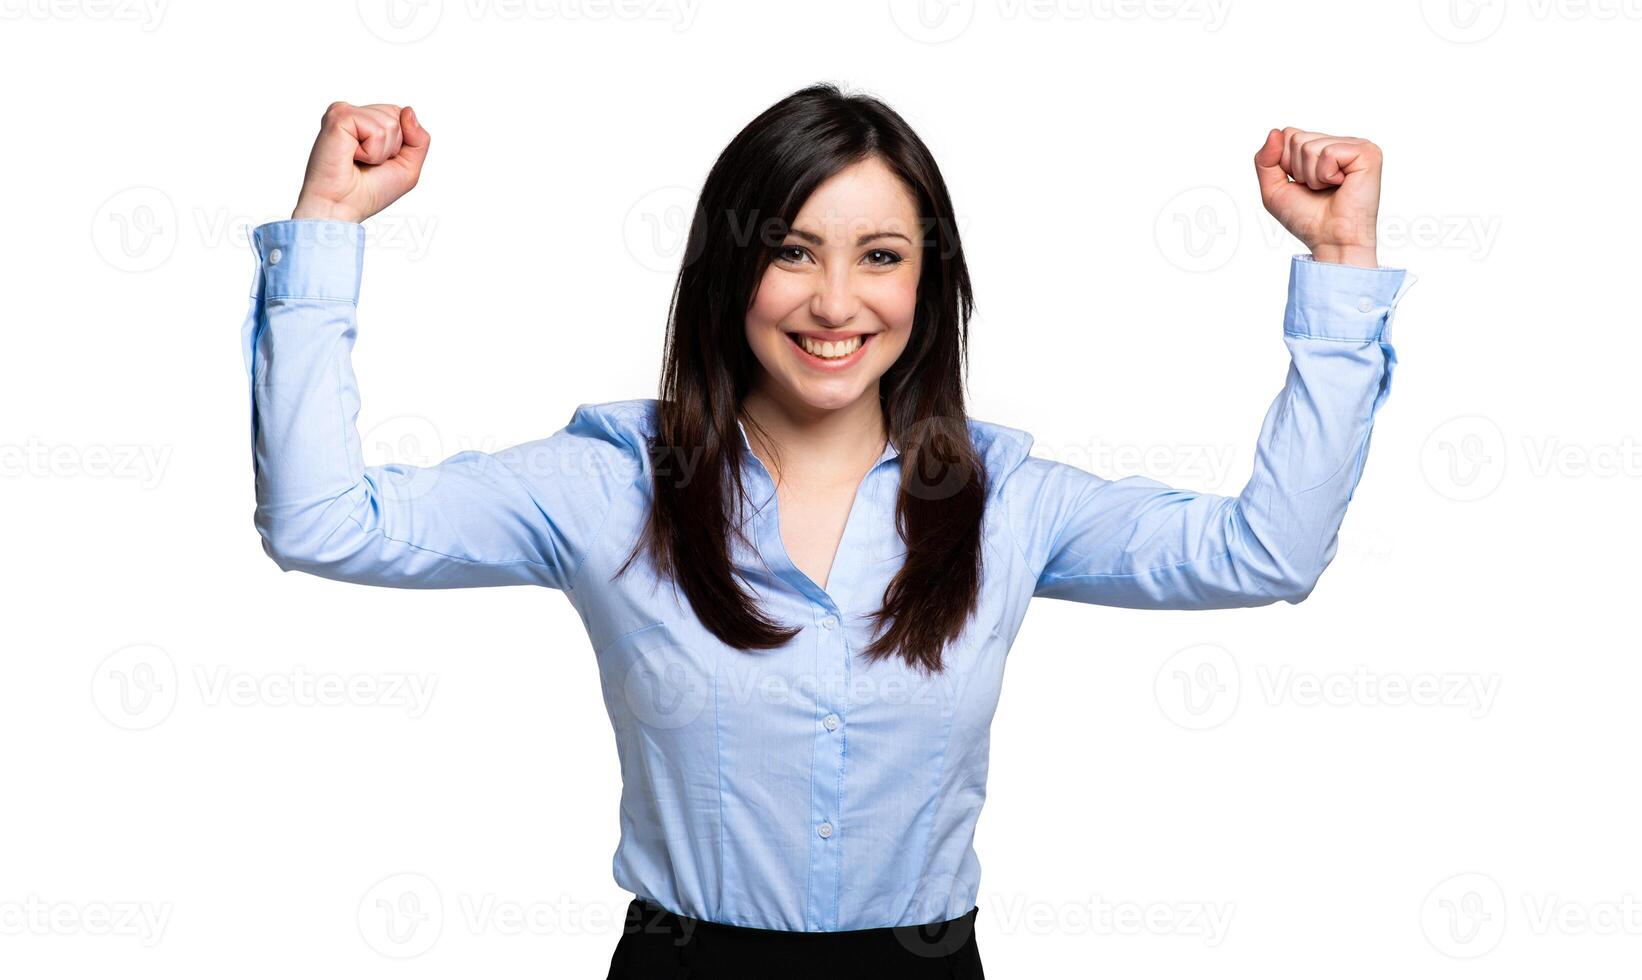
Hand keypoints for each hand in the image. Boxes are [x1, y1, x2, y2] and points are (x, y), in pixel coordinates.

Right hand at [292, 102, 429, 222]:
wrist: (341, 207)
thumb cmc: (369, 191)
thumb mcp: (408, 167)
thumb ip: (419, 139)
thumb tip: (408, 110)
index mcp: (367, 122)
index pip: (401, 115)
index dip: (401, 143)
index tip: (380, 161)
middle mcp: (355, 114)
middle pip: (397, 115)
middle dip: (393, 146)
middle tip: (368, 161)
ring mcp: (345, 113)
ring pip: (390, 123)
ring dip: (381, 151)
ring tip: (359, 160)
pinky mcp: (338, 117)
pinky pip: (376, 129)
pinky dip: (372, 151)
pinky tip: (352, 156)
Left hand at [1254, 127, 1380, 267]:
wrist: (1331, 241)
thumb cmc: (1308, 219)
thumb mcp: (1274, 189)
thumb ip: (1265, 161)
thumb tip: (1275, 132)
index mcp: (1323, 148)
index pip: (1288, 134)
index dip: (1285, 163)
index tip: (1302, 184)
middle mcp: (1341, 143)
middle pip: (1296, 138)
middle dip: (1297, 170)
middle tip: (1317, 189)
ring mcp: (1356, 145)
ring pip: (1309, 146)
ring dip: (1312, 176)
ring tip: (1328, 189)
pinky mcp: (1367, 153)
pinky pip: (1328, 153)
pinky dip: (1326, 175)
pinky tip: (1340, 185)